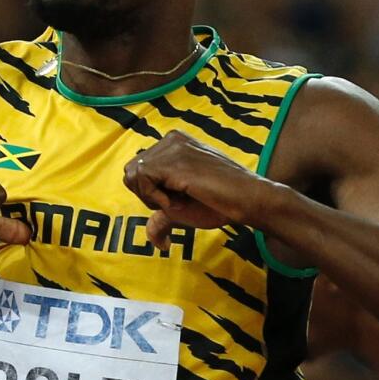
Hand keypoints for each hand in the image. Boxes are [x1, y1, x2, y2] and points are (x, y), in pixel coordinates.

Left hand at [122, 131, 269, 249]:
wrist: (247, 200)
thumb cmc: (221, 204)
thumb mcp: (183, 209)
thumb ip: (164, 215)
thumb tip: (155, 239)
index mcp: (174, 144)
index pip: (139, 168)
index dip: (150, 191)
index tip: (177, 199)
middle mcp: (172, 139)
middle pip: (131, 170)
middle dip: (147, 194)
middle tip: (176, 201)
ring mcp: (173, 146)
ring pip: (133, 174)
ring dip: (151, 196)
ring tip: (178, 200)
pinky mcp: (174, 159)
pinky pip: (142, 178)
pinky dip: (155, 197)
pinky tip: (178, 199)